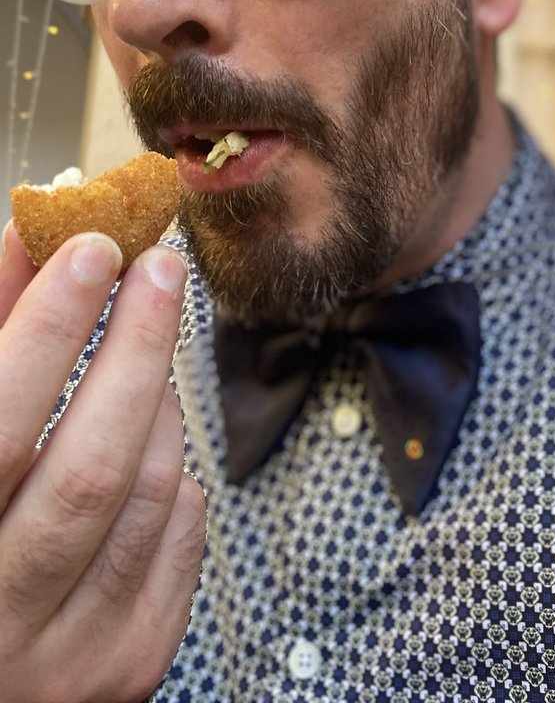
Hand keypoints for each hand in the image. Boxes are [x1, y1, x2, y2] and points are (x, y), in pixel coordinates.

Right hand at [0, 224, 205, 702]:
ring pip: (149, 493)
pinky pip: (179, 531)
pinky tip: (144, 439)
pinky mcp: (130, 663)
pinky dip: (172, 467)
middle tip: (161, 266)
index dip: (47, 329)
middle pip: (92, 465)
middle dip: (136, 347)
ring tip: (144, 351)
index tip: (91, 247)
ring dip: (157, 401)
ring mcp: (68, 656)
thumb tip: (38, 232)